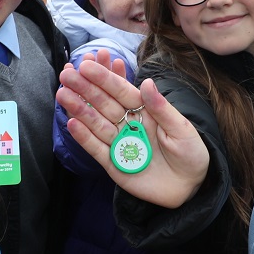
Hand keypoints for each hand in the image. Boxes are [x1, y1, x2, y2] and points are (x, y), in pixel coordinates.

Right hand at [57, 51, 209, 208]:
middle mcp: (129, 124)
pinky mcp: (114, 164)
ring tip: (62, 94)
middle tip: (66, 74)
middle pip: (103, 104)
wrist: (191, 188)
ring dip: (79, 109)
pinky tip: (71, 123)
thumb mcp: (181, 129)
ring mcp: (120, 143)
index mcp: (145, 111)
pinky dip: (84, 137)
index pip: (122, 91)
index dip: (105, 77)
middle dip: (85, 89)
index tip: (87, 65)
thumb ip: (161, 108)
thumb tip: (146, 82)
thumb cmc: (190, 154)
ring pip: (96, 123)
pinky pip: (96, 149)